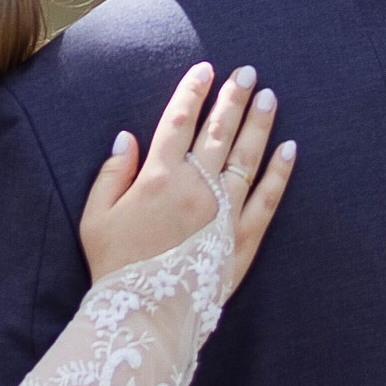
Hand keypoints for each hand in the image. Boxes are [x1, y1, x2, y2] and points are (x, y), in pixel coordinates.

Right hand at [81, 62, 291, 294]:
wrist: (144, 316)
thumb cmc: (114, 267)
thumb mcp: (95, 218)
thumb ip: (111, 174)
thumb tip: (127, 137)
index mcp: (157, 177)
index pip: (178, 121)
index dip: (193, 91)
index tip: (206, 69)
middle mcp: (195, 187)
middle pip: (218, 131)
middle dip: (234, 98)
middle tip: (248, 73)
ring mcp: (223, 212)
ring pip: (246, 157)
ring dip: (258, 124)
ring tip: (269, 97)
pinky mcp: (242, 239)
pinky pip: (267, 199)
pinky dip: (280, 173)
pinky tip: (290, 149)